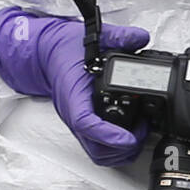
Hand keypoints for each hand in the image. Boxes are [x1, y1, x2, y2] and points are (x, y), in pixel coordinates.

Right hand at [0, 9, 150, 166]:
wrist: (47, 55)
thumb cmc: (65, 50)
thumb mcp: (92, 37)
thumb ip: (118, 36)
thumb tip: (139, 37)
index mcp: (73, 94)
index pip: (86, 122)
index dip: (109, 135)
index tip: (129, 137)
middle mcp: (74, 114)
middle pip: (95, 148)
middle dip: (122, 147)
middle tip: (142, 129)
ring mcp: (77, 123)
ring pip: (97, 153)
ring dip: (120, 152)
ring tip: (138, 133)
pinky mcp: (83, 126)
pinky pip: (97, 147)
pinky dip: (114, 149)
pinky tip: (129, 134)